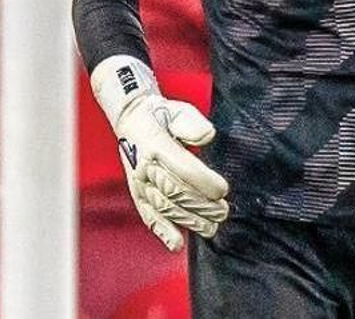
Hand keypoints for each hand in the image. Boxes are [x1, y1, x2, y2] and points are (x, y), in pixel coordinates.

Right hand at [91, 55, 229, 250]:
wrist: (131, 119)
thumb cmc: (160, 115)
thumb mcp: (178, 109)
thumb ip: (192, 122)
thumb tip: (207, 136)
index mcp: (156, 144)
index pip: (182, 168)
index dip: (203, 182)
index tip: (223, 189)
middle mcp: (145, 167)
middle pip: (175, 192)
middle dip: (201, 205)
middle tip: (223, 211)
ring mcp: (140, 182)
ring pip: (164, 207)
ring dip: (189, 221)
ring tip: (210, 228)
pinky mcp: (138, 194)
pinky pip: (148, 215)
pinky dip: (162, 231)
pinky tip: (176, 244)